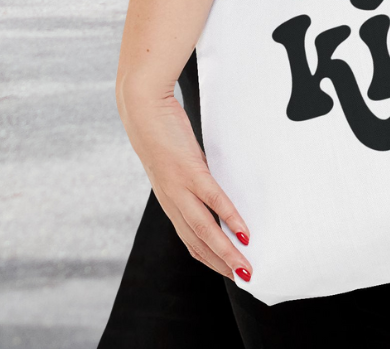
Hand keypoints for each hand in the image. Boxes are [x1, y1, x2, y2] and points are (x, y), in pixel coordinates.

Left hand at [119, 86, 252, 281]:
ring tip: (247, 267)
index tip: (231, 272)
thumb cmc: (161, 132)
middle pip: (198, 243)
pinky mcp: (189, 170)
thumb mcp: (176, 162)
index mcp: (170, 200)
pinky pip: (213, 200)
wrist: (142, 110)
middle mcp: (172, 200)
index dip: (211, 259)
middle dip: (222, 265)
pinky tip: (244, 232)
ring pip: (204, 230)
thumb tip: (211, 187)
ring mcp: (179, 187)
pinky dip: (230, 219)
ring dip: (227, 253)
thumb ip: (191, 177)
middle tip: (246, 280)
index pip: (191, 241)